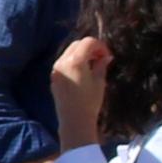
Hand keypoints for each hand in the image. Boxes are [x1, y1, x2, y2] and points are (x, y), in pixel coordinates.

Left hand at [48, 35, 112, 150]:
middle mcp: (62, 62)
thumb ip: (102, 65)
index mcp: (75, 61)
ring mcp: (56, 69)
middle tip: (101, 58)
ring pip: (69, 52)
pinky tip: (83, 71)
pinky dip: (74, 61)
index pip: (88, 42)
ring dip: (82, 54)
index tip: (107, 55)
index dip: (100, 46)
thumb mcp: (99, 81)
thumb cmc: (90, 101)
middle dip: (90, 48)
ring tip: (93, 64)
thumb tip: (106, 56)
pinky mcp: (54, 77)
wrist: (74, 120)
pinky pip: (64, 62)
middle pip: (77, 44)